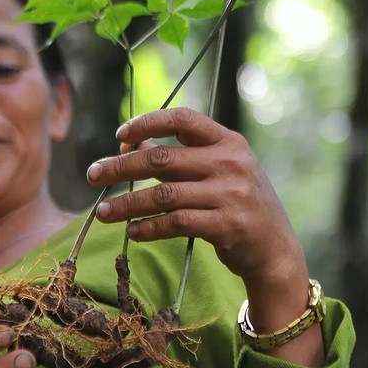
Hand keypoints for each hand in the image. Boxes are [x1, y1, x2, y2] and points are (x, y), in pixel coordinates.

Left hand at [86, 107, 305, 288]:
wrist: (275, 249)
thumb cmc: (239, 205)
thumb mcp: (220, 171)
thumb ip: (180, 156)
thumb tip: (129, 144)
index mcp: (229, 141)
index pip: (182, 119)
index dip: (147, 122)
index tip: (119, 136)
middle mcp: (231, 163)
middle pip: (162, 159)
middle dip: (120, 166)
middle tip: (92, 175)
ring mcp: (231, 194)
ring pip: (163, 194)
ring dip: (127, 204)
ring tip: (103, 212)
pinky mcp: (226, 225)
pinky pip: (175, 222)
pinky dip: (148, 227)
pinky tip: (132, 231)